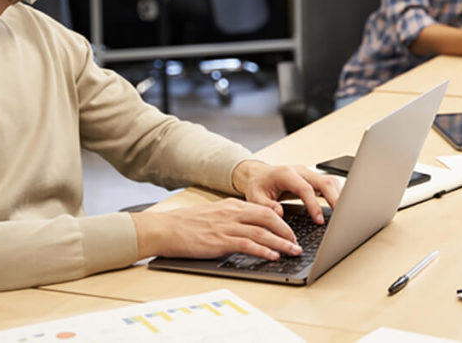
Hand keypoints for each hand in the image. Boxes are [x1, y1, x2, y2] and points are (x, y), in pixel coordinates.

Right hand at [130, 198, 301, 260]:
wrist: (165, 228)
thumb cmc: (185, 224)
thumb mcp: (213, 214)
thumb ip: (232, 217)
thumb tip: (249, 227)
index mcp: (231, 205)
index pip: (263, 209)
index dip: (281, 220)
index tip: (291, 230)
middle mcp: (232, 213)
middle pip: (268, 218)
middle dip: (286, 231)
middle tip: (297, 242)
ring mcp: (226, 227)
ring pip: (262, 232)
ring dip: (281, 243)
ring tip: (293, 251)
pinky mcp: (220, 241)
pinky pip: (247, 244)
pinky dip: (263, 250)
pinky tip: (273, 256)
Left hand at [231, 160, 340, 223]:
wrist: (259, 175)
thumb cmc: (258, 186)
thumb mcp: (255, 197)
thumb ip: (266, 205)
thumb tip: (279, 213)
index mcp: (286, 174)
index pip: (305, 188)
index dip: (314, 204)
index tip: (319, 220)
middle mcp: (300, 171)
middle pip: (324, 181)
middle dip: (335, 199)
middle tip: (342, 217)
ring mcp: (308, 173)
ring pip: (330, 181)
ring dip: (339, 196)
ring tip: (344, 214)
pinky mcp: (313, 179)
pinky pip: (329, 184)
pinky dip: (337, 194)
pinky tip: (340, 207)